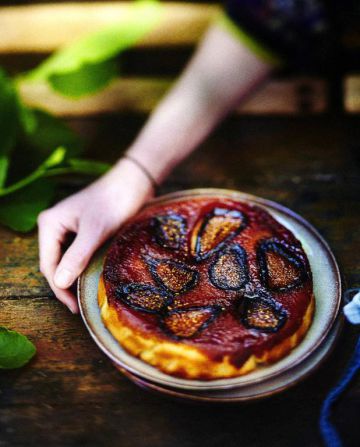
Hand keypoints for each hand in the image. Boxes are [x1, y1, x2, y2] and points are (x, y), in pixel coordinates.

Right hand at [37, 158, 153, 312]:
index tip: (74, 306)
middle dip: (65, 284)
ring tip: (84, 297)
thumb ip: (77, 257)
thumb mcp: (95, 232)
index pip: (48, 263)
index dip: (59, 287)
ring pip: (65, 259)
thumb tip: (59, 283)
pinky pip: (76, 253)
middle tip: (79, 306)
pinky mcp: (81, 230)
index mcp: (49, 224)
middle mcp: (54, 226)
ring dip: (73, 277)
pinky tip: (90, 278)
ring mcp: (67, 228)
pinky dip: (82, 267)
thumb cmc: (115, 202)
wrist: (134, 183)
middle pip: (54, 263)